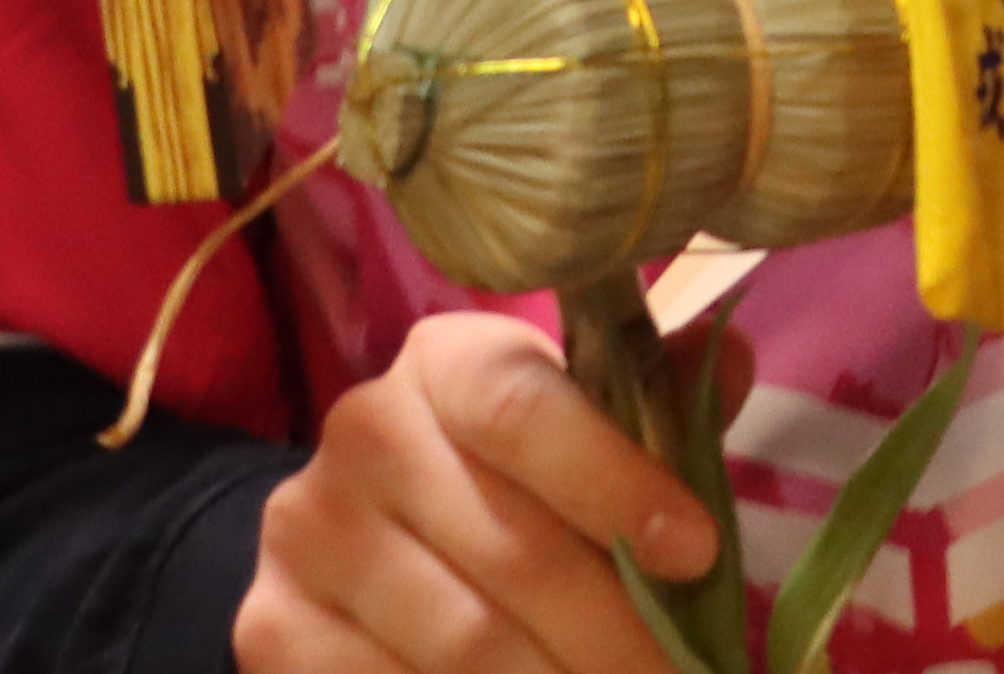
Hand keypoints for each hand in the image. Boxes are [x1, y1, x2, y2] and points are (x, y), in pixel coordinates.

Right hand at [238, 313, 715, 673]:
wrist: (359, 539)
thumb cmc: (505, 475)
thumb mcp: (575, 424)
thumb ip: (650, 405)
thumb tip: (730, 361)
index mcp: (445, 361)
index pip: (524, 408)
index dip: (617, 481)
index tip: (699, 553)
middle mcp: (363, 431)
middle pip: (510, 550)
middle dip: (616, 633)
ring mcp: (307, 534)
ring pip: (461, 642)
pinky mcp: (273, 630)